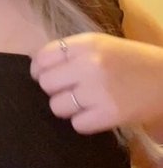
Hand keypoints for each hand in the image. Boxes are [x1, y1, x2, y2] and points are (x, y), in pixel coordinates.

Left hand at [30, 33, 162, 133]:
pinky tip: (96, 114)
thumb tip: (36, 67)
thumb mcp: (101, 44)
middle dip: (54, 90)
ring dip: (67, 108)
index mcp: (86, 43)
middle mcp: (89, 64)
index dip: (39, 70)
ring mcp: (98, 90)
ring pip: (57, 106)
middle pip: (46, 83)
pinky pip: (77, 124)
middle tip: (69, 92)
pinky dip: (84, 122)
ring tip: (84, 104)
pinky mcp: (109, 114)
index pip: (42, 58)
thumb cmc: (131, 61)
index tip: (45, 76)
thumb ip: (71, 52)